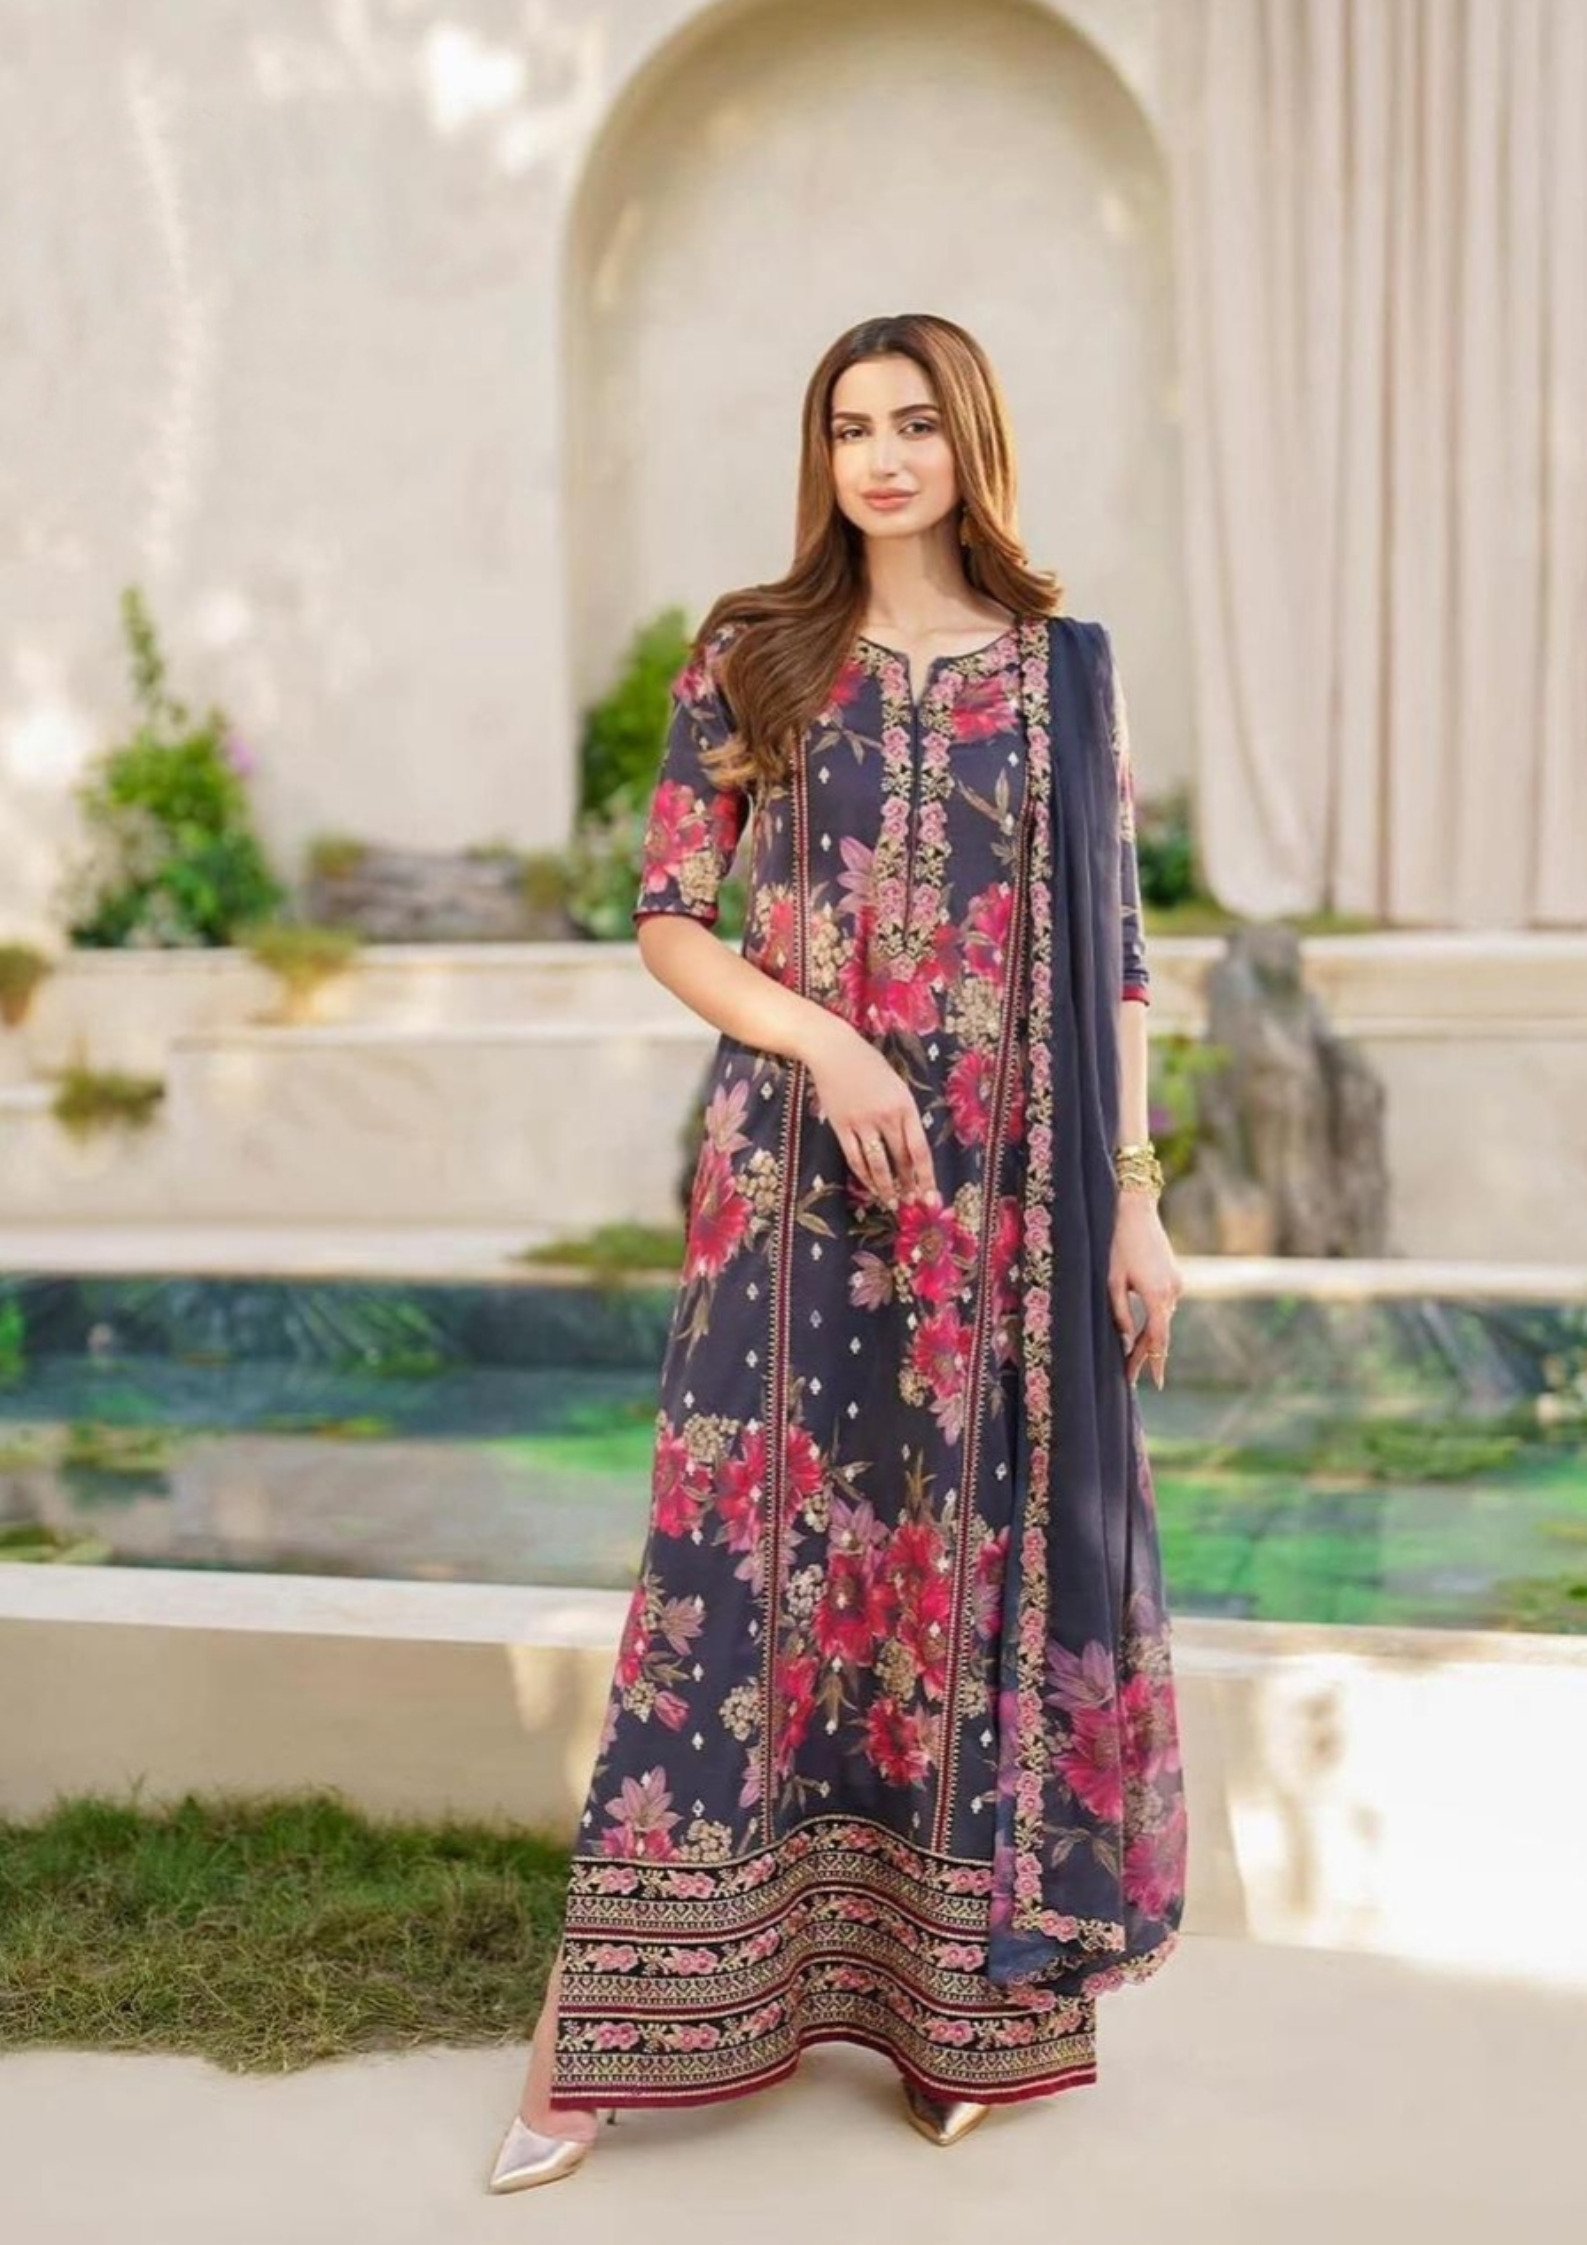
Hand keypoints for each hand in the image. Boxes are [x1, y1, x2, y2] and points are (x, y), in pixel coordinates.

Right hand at [799, 1013, 938, 1211]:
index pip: (919, 1150)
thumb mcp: (897, 1086)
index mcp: (905, 1106)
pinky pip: (855, 1158)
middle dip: (908, 1185)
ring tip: (891, 1203)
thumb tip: (912, 1152)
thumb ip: (905, 1116)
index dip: (926, 1176)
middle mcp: (885, 1116)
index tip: (931, 1196)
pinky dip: (864, 1176)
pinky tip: (871, 1187)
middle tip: (912, 1204)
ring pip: (876, 1164)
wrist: (834, 1051)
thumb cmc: (870, 1066)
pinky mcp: (841, 1126)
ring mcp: (861, 1122)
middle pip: (900, 1160)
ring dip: (885, 1187)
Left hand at [1108, 1189, 1180, 1387]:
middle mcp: (1172, 1291)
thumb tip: (1123, 1338)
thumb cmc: (1116, 1244)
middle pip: (1161, 1332)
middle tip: (1132, 1377)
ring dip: (1148, 1336)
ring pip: (1163, 1317)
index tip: (1155, 1384)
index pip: (1156, 1339)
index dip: (1152, 1361)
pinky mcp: (1175, 1275)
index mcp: (1156, 1295)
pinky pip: (1165, 1303)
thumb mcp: (1111, 1281)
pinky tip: (1142, 1326)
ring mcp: (1176, 1282)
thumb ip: (1119, 1312)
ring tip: (1131, 1356)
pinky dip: (1154, 1317)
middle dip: (1146, 1355)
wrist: (1135, 1210)